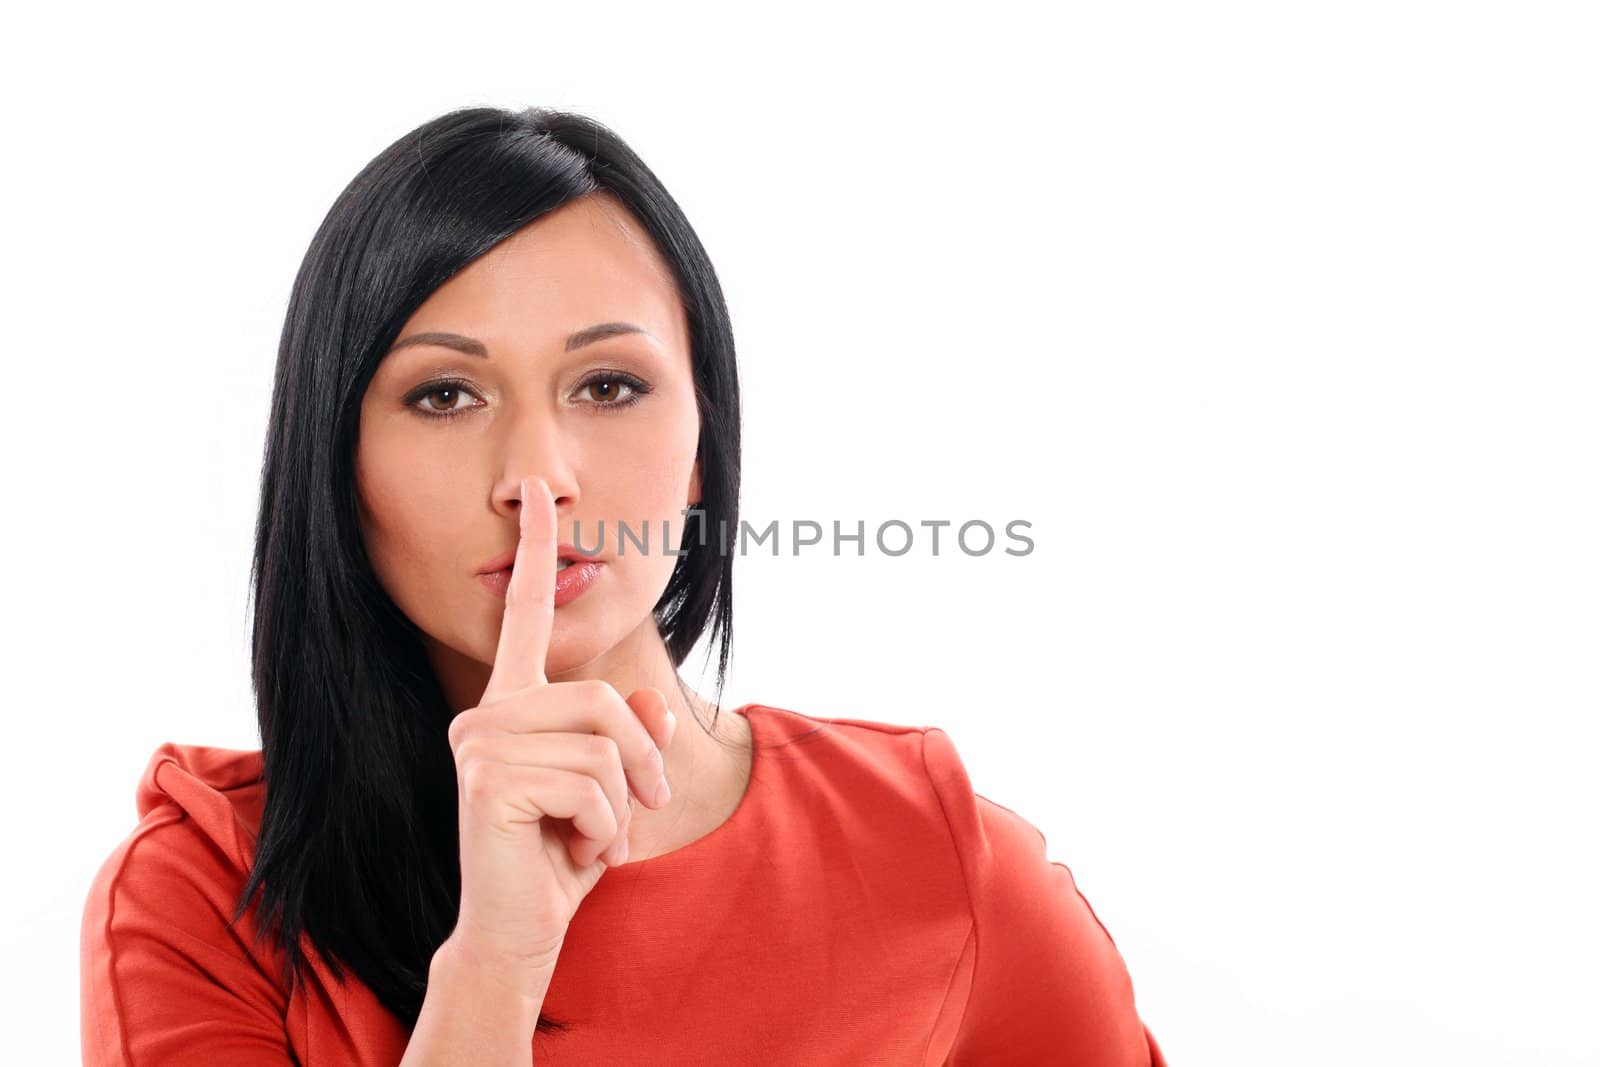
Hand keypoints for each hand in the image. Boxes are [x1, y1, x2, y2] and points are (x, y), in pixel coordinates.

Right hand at [442, 476, 676, 977]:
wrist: (516, 931)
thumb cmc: (560, 859)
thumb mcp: (613, 796)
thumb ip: (633, 744)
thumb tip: (657, 707)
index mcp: (513, 704)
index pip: (523, 616)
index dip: (535, 549)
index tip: (536, 489)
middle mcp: (488, 713)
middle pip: (602, 698)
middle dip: (641, 764)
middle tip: (636, 814)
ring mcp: (480, 744)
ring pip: (604, 745)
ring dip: (621, 807)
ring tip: (590, 840)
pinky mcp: (485, 780)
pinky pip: (591, 786)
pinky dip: (604, 831)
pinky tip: (571, 855)